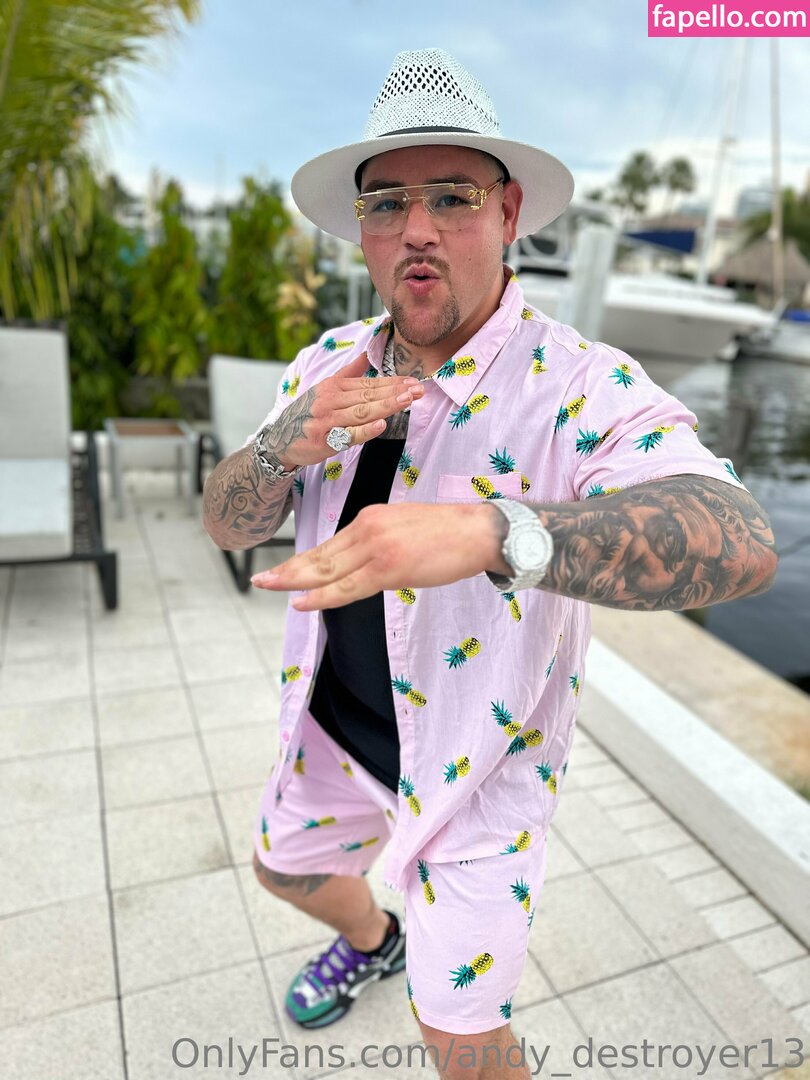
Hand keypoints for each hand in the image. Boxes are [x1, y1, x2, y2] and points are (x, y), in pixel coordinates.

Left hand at [251, 502, 509, 609]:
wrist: (479, 531)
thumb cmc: (450, 534)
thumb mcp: (405, 531)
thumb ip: (380, 545)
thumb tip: (365, 567)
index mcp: (371, 518)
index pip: (331, 545)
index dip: (305, 561)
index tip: (284, 570)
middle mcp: (367, 528)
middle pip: (320, 555)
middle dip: (288, 569)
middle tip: (260, 579)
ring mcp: (375, 547)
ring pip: (326, 570)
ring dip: (293, 580)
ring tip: (267, 586)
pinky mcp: (387, 567)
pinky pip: (346, 587)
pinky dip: (320, 596)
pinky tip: (300, 602)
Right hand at [265, 352, 423, 469]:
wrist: (279, 439)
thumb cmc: (307, 414)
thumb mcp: (323, 389)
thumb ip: (347, 373)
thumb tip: (366, 354)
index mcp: (332, 386)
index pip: (368, 383)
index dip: (392, 382)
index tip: (412, 381)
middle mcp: (330, 400)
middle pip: (368, 395)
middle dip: (396, 392)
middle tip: (418, 389)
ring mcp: (327, 420)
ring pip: (362, 412)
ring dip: (386, 406)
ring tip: (407, 400)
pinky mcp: (325, 440)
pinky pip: (348, 435)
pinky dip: (365, 430)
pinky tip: (381, 424)